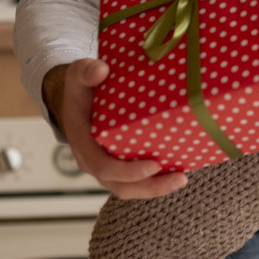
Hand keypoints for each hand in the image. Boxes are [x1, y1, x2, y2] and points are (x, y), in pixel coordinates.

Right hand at [43, 59, 187, 198]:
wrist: (76, 98)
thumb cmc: (80, 87)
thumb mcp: (79, 74)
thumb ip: (87, 71)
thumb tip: (102, 70)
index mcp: (83, 142)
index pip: (103, 166)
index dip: (128, 171)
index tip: (154, 165)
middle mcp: (93, 160)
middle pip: (120, 185)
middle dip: (150, 186)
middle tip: (180, 178)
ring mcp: (106, 165)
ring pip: (129, 188)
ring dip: (155, 188)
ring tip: (182, 178)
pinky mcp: (119, 163)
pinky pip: (135, 180)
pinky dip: (154, 179)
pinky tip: (177, 169)